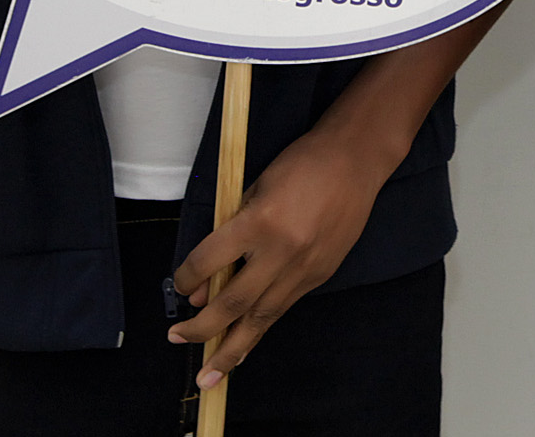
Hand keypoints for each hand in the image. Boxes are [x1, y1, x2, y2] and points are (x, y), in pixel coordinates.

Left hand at [169, 126, 390, 386]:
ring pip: (262, 318)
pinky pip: (283, 308)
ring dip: (232, 348)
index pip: (209, 263)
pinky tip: (244, 345)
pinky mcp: (321, 275)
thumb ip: (229, 234)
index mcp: (259, 222)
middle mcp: (282, 251)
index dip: (186, 279)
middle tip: (177, 339)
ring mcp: (305, 267)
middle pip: (234, 303)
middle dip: (202, 329)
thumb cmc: (301, 164)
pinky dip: (260, 328)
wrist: (356, 160)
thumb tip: (206, 285)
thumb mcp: (255, 189)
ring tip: (210, 374)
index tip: (179, 288)